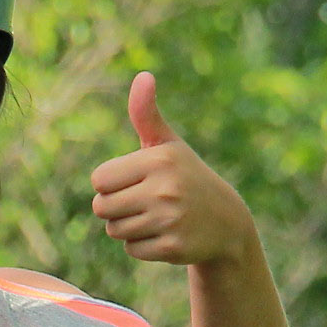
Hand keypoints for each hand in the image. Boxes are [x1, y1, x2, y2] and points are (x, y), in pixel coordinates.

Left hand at [90, 73, 258, 267]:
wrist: (227, 222)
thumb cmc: (186, 177)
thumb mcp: (168, 145)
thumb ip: (146, 115)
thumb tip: (143, 76)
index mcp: (159, 160)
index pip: (99, 180)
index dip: (111, 183)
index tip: (135, 181)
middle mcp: (165, 188)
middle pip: (102, 208)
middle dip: (116, 208)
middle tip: (144, 202)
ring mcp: (170, 220)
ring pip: (115, 231)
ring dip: (129, 228)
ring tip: (156, 217)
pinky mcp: (174, 248)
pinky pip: (132, 250)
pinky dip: (143, 246)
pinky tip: (166, 235)